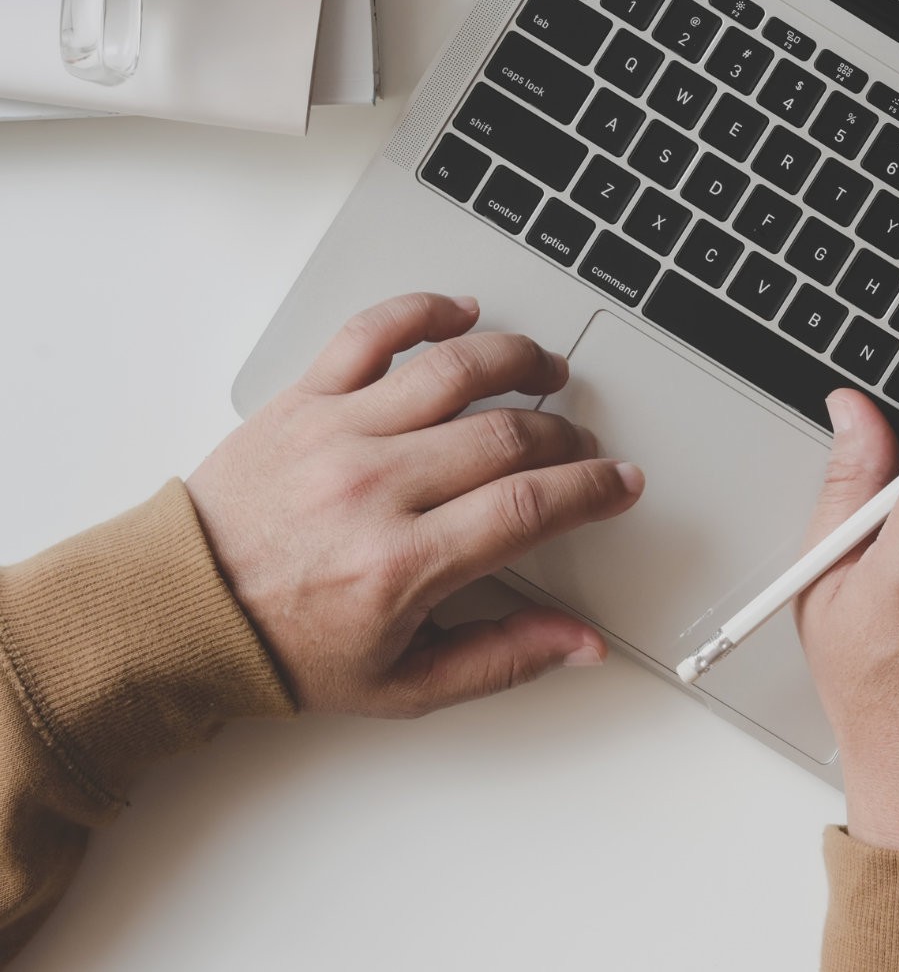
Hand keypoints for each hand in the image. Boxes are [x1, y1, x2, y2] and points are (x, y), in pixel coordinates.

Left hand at [186, 292, 642, 716]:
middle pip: (505, 434)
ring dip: (517, 359)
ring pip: (453, 368)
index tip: (619, 482)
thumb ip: (502, 659)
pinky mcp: (305, 397)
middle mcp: (373, 487)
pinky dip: (424, 310)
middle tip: (579, 446)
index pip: (528, 507)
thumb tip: (579, 643)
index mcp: (401, 564)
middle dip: (564, 436)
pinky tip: (460, 313)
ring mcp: (338, 432)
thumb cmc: (286, 646)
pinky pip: (373, 331)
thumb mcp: (403, 684)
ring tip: (545, 370)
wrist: (184, 609)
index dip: (592, 489)